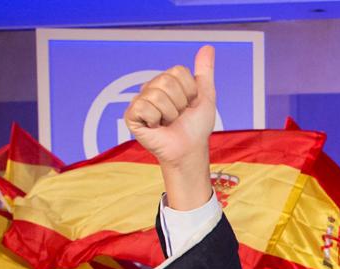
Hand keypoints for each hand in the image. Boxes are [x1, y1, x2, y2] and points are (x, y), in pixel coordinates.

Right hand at [122, 45, 216, 208]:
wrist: (189, 149)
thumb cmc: (196, 126)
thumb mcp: (206, 96)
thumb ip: (205, 71)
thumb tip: (208, 47)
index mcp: (167, 81)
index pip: (178, 72)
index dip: (190, 91)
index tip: (190, 104)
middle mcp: (151, 87)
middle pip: (166, 81)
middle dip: (180, 103)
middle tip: (179, 116)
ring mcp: (140, 100)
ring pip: (157, 95)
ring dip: (170, 114)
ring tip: (168, 122)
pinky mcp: (132, 115)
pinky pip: (144, 107)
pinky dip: (156, 120)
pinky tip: (156, 127)